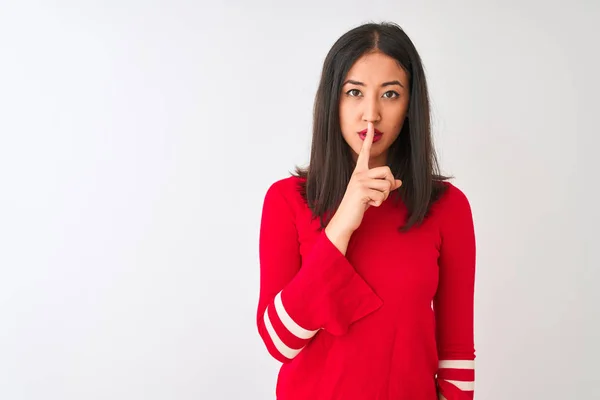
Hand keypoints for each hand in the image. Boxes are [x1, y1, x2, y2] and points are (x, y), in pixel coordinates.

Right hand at [327, 121, 401, 235]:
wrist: (345, 219)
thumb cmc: (357, 205)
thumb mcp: (371, 193)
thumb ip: (384, 186)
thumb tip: (399, 182)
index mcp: (360, 171)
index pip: (365, 152)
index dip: (368, 138)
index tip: (370, 124)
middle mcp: (359, 174)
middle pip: (387, 171)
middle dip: (389, 184)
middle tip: (380, 193)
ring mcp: (359, 182)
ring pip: (387, 185)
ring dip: (384, 197)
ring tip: (372, 200)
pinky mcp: (361, 192)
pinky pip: (382, 196)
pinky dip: (378, 203)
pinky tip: (368, 205)